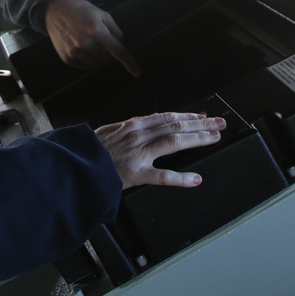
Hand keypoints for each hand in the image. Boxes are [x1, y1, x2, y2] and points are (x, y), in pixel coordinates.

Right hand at [43, 0, 142, 76]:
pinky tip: (82, 47)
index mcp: (96, 30)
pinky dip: (88, 60)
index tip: (138, 72)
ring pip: (96, 64)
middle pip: (107, 59)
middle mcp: (85, 43)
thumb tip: (120, 45)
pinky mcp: (67, 58)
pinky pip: (85, 67)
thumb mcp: (102, 14)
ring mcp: (74, 52)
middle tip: (101, 41)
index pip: (117, 50)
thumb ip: (115, 30)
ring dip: (98, 57)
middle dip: (108, 53)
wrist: (55, 11)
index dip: (129, 62)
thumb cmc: (80, 10)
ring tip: (90, 42)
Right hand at [95, 112, 225, 188]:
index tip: (202, 116)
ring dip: (198, 139)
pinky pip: (162, 176)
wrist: (75, 164)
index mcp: (133, 125)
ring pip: (174, 142)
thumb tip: (141, 124)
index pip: (166, 117)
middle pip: (176, 125)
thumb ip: (126, 129)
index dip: (187, 116)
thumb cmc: (89, 151)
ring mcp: (139, 154)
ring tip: (215, 138)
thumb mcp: (107, 132)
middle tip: (219, 123)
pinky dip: (181, 178)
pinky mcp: (136, 174)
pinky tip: (195, 179)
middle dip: (201, 123)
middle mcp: (139, 135)